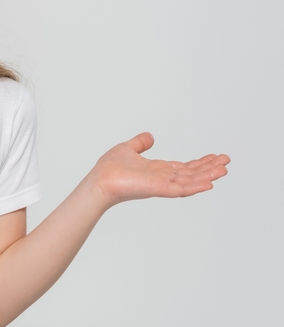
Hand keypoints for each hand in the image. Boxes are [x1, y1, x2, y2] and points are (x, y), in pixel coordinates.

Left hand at [89, 132, 229, 207]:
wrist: (99, 180)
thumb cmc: (109, 169)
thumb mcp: (127, 149)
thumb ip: (140, 143)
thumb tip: (150, 136)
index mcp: (157, 170)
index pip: (183, 167)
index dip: (200, 163)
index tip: (214, 157)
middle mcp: (162, 178)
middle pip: (191, 173)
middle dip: (209, 168)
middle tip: (227, 162)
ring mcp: (161, 185)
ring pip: (190, 181)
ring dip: (208, 176)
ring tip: (225, 170)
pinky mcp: (158, 190)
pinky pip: (180, 190)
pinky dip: (195, 187)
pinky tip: (209, 184)